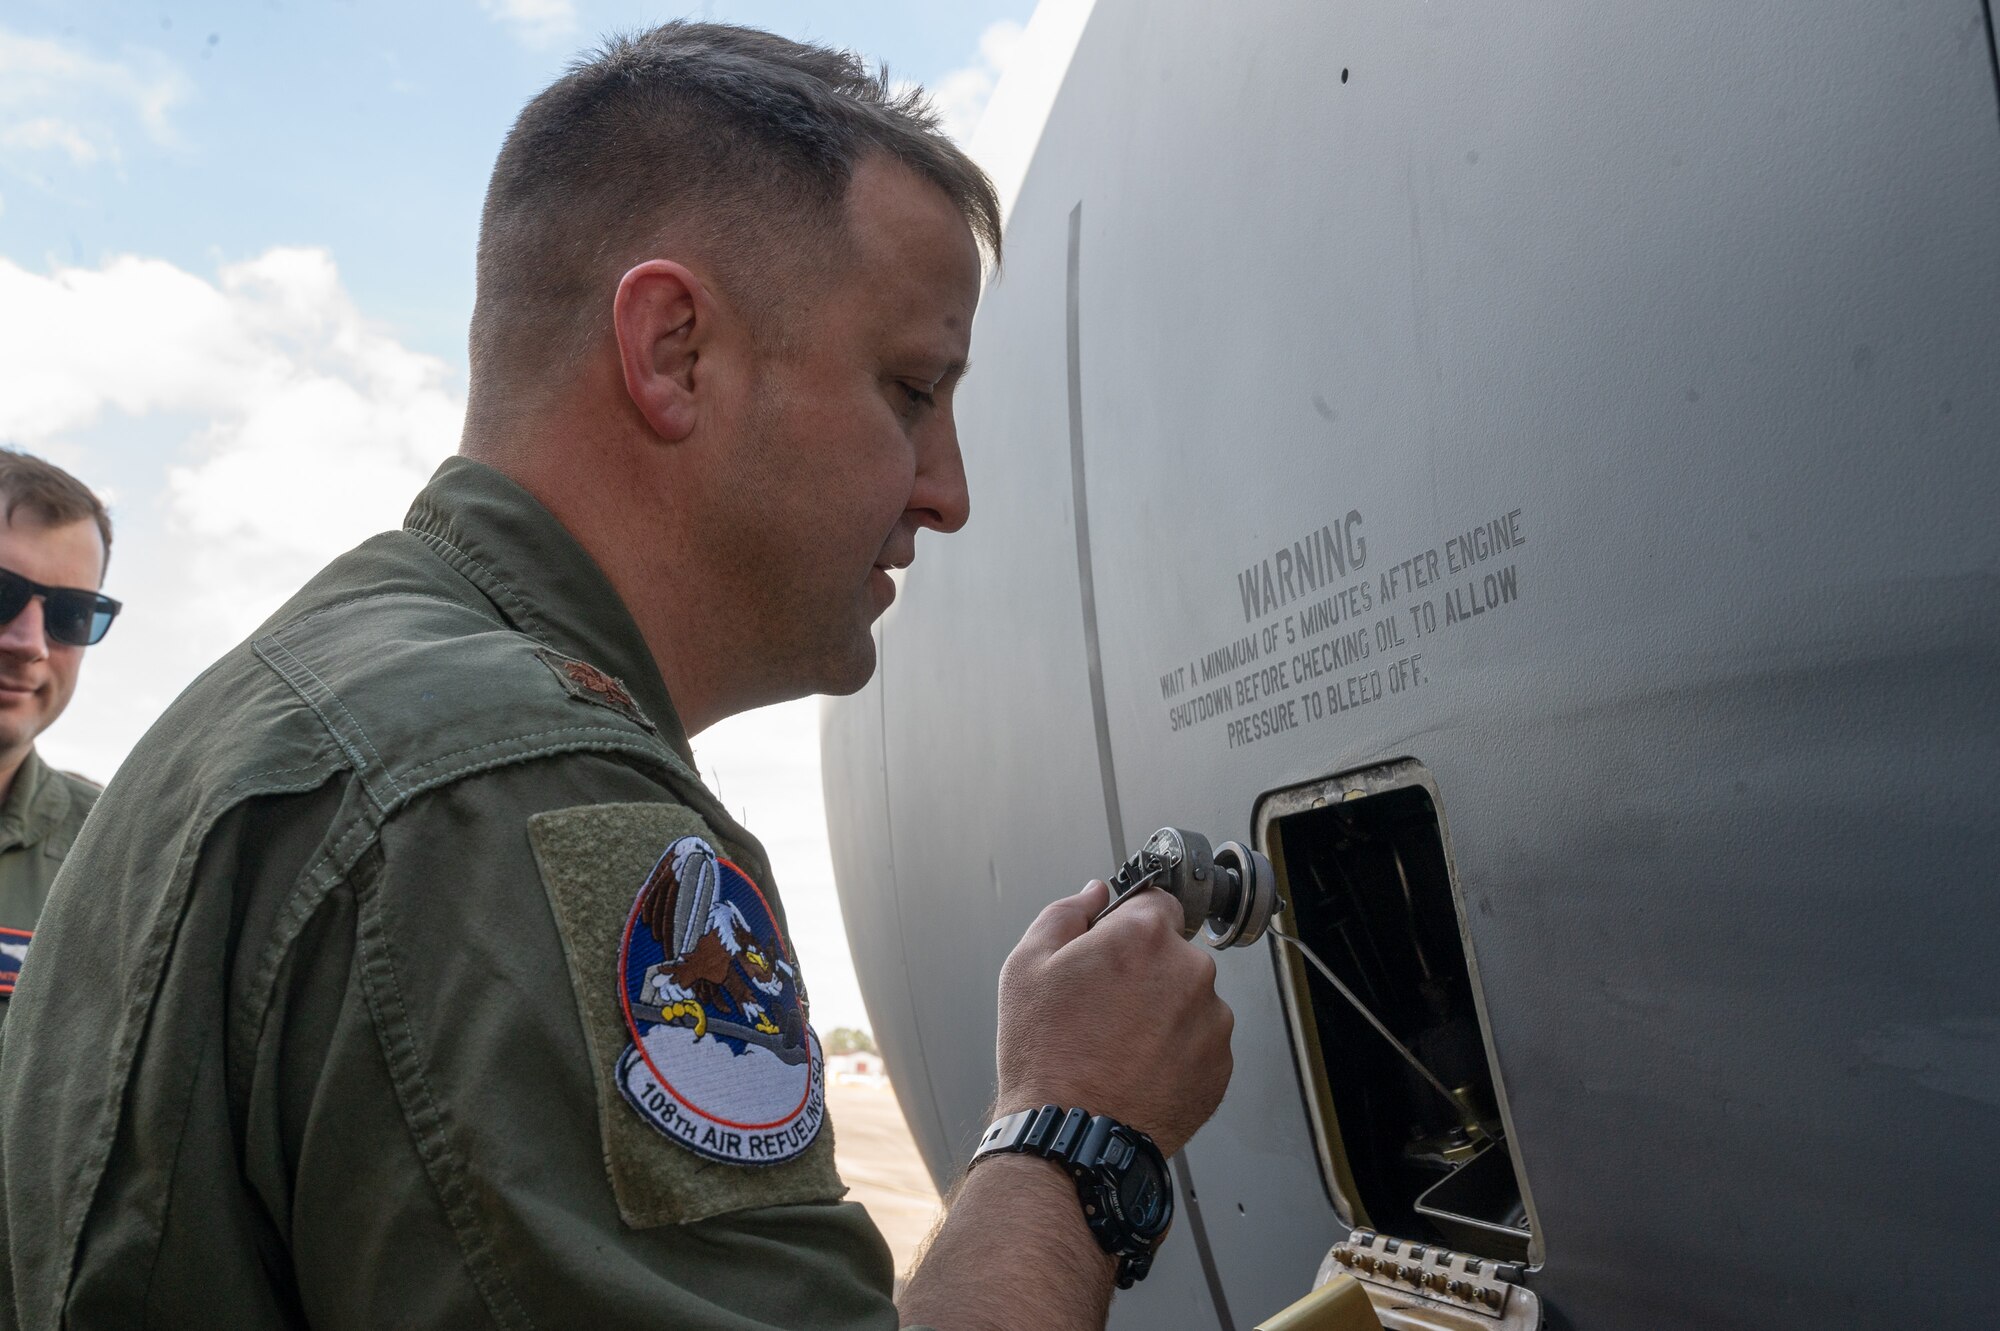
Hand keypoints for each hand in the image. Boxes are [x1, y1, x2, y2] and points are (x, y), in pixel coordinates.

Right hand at [993, 880, 1233, 1157]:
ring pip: (1189, 1000)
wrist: (1072, 1137)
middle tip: (1103, 1007)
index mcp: (1146, 936)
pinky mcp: (1220, 1066)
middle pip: (1173, 953)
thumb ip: (1066, 914)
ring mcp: (1212, 1021)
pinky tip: (1137, 1068)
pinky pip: (1200, 1043)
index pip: (1157, 902)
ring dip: (1164, 1012)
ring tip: (1118, 1046)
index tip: (1113, 948)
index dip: (1129, 925)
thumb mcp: (1027, 966)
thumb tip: (1095, 894)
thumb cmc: (1046, 1056)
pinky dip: (1177, 1051)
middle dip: (1145, 971)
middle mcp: (1191, 971)